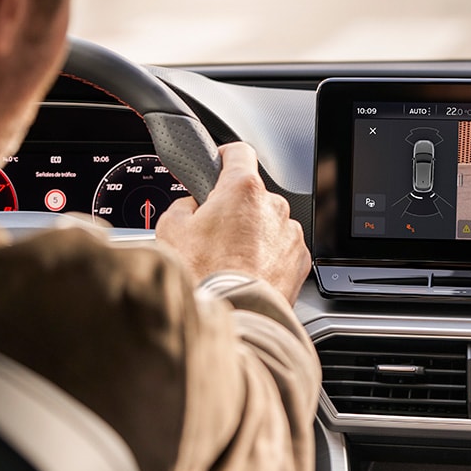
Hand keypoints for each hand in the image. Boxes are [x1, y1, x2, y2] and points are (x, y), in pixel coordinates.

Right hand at [155, 141, 310, 303]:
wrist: (233, 319)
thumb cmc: (204, 277)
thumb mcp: (171, 230)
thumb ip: (183, 205)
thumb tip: (191, 206)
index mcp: (243, 190)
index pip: (239, 152)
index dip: (224, 156)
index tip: (218, 164)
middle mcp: (274, 207)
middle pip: (252, 195)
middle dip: (234, 209)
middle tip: (212, 233)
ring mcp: (290, 234)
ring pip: (268, 224)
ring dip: (253, 235)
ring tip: (230, 261)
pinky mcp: (300, 261)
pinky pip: (281, 249)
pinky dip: (268, 258)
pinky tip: (247, 273)